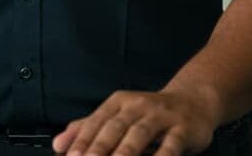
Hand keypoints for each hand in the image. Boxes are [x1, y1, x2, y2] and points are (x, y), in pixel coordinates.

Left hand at [51, 89, 218, 155]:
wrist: (193, 100)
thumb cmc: (149, 113)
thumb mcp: (118, 114)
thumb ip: (88, 128)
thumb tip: (58, 144)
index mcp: (119, 102)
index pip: (96, 121)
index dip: (82, 140)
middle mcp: (138, 106)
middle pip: (115, 127)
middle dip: (99, 147)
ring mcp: (161, 116)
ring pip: (140, 134)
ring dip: (125, 152)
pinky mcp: (183, 129)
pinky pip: (171, 145)